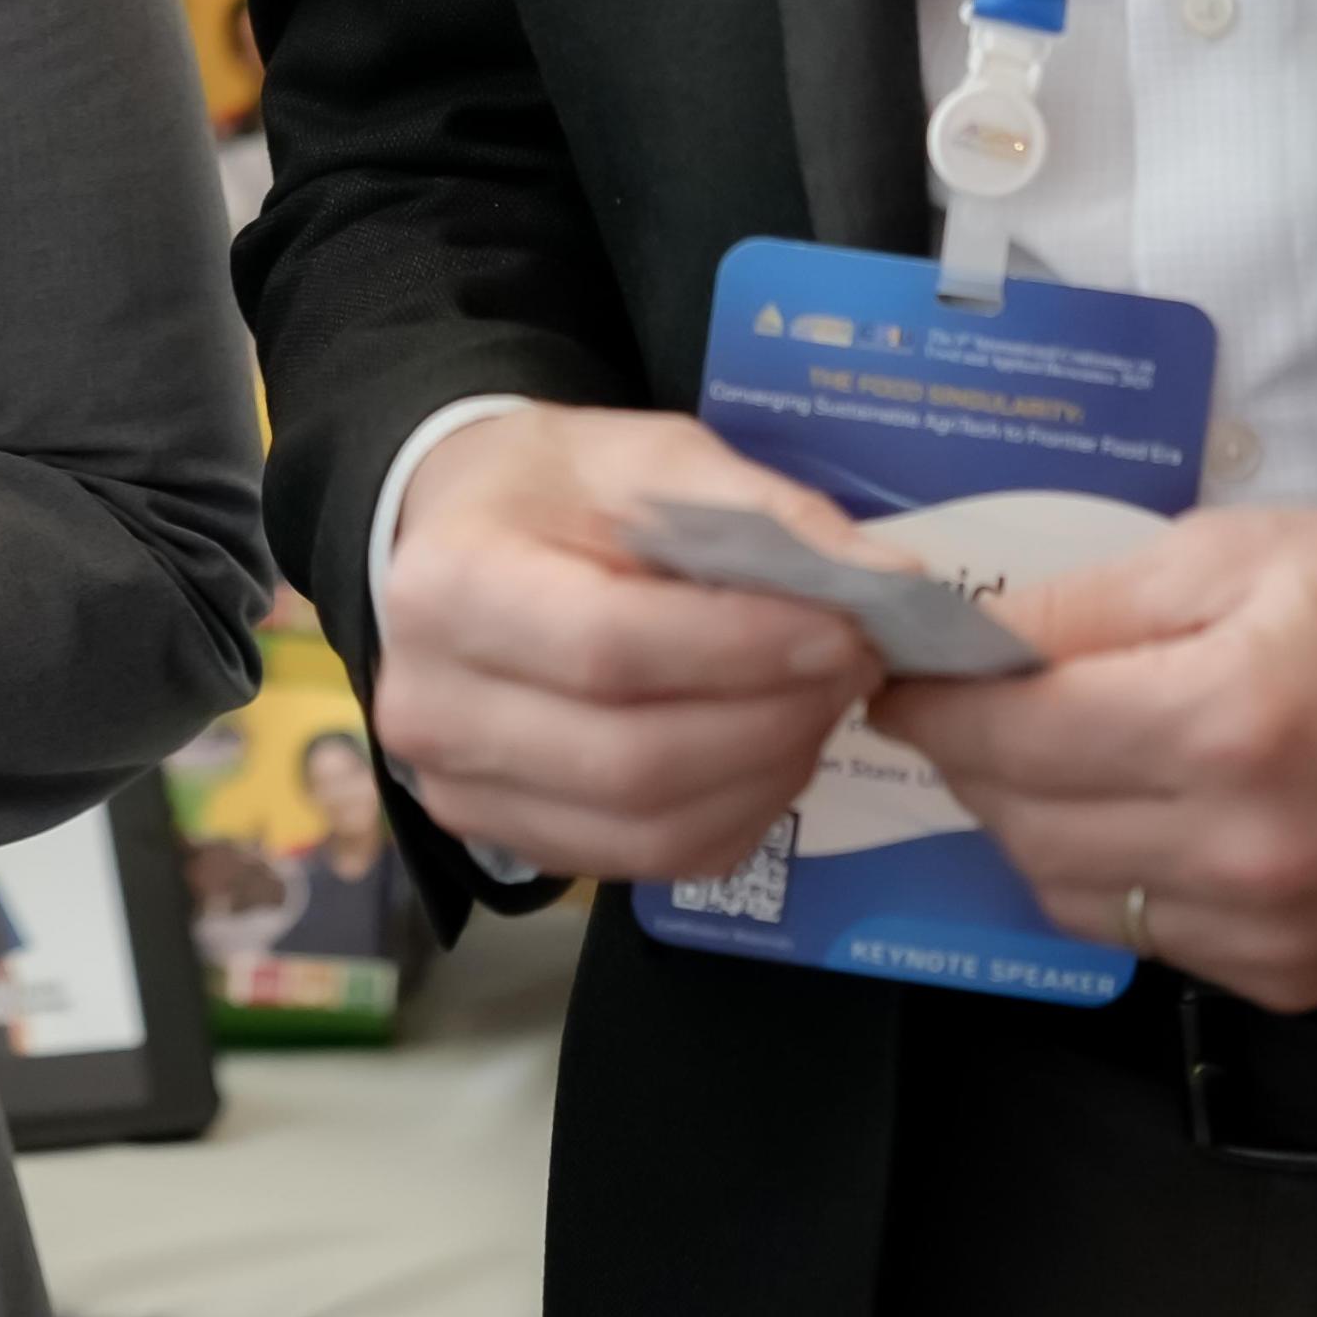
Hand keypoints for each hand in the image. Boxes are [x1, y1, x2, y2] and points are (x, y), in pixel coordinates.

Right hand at [364, 401, 886, 884]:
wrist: (457, 539)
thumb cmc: (548, 489)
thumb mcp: (645, 454)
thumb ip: (758, 510)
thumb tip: (884, 578)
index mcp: (447, 588)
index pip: (609, 647)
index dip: (743, 650)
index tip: (843, 628)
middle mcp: (432, 707)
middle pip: (634, 757)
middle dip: (774, 718)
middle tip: (853, 666)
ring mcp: (460, 791)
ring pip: (650, 827)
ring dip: (768, 774)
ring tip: (817, 704)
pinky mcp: (507, 840)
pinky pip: (651, 862)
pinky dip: (738, 816)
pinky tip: (768, 752)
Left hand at [870, 498, 1316, 1011]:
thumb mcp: (1226, 552)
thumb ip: (1081, 605)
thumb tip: (960, 638)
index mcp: (1226, 721)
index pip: (1008, 734)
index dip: (934, 700)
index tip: (903, 672)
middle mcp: (1248, 844)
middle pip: (1021, 821)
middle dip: (972, 757)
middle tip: (974, 705)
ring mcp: (1277, 924)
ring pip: (1067, 893)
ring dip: (1033, 824)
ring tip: (1058, 755)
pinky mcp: (1300, 971)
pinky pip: (1145, 937)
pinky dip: (1115, 879)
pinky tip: (1142, 816)